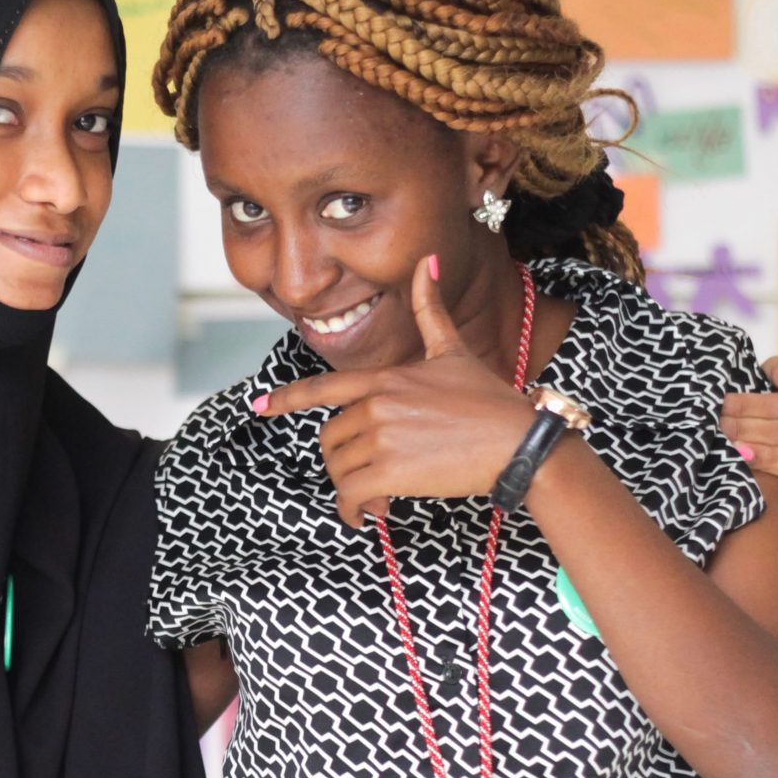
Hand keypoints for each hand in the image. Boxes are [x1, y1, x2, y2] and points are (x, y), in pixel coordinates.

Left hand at [259, 257, 536, 528]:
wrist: (518, 440)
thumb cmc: (489, 400)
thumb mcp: (453, 351)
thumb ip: (431, 310)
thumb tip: (426, 260)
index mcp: (386, 378)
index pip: (323, 388)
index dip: (286, 399)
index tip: (259, 407)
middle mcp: (377, 405)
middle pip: (330, 439)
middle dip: (344, 461)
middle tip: (371, 477)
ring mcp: (381, 438)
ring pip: (339, 470)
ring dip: (353, 489)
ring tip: (380, 498)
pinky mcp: (390, 472)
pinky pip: (350, 497)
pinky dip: (354, 512)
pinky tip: (370, 517)